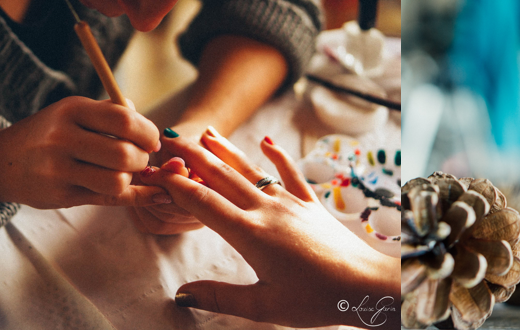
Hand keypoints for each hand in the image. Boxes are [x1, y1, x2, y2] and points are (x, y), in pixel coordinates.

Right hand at [0, 96, 166, 208]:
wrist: (1, 161)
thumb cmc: (50, 134)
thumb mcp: (73, 112)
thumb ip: (112, 112)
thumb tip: (150, 128)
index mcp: (71, 111)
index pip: (125, 121)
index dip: (148, 133)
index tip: (151, 140)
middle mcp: (62, 139)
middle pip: (124, 154)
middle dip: (142, 158)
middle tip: (139, 158)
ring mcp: (58, 171)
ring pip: (118, 182)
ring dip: (131, 179)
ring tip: (125, 172)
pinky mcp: (60, 196)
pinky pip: (110, 199)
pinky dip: (139, 197)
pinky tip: (156, 194)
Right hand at [141, 131, 406, 327]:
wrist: (366, 285)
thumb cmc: (318, 300)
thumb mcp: (264, 306)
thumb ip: (220, 298)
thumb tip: (182, 296)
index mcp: (250, 235)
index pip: (202, 204)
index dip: (175, 186)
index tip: (153, 171)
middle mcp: (267, 211)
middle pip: (222, 177)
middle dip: (192, 157)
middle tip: (166, 138)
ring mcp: (291, 204)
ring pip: (252, 171)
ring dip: (226, 150)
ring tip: (205, 131)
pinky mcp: (312, 205)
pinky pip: (291, 175)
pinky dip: (277, 157)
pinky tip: (266, 142)